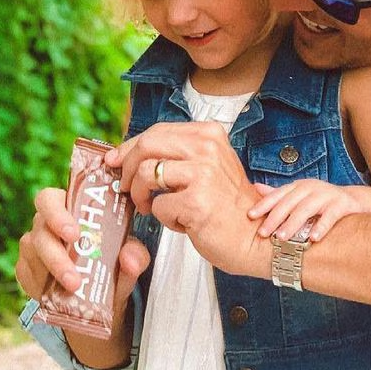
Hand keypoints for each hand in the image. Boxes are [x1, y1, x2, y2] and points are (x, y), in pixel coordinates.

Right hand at [15, 186, 149, 314]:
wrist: (101, 299)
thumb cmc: (114, 265)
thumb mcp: (130, 260)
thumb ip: (135, 255)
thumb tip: (130, 260)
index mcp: (69, 208)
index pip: (50, 199)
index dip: (57, 214)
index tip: (74, 234)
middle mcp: (46, 224)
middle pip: (39, 229)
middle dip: (55, 253)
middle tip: (74, 275)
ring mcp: (33, 247)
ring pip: (33, 254)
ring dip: (53, 273)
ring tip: (75, 288)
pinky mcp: (25, 269)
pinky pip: (26, 275)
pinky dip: (42, 285)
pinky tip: (58, 293)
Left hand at [105, 122, 267, 278]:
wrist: (255, 238)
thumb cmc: (226, 207)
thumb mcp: (207, 167)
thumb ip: (177, 155)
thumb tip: (125, 155)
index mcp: (209, 134)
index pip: (157, 131)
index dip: (130, 146)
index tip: (115, 160)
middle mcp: (207, 148)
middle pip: (147, 145)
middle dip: (126, 166)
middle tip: (123, 186)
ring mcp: (203, 174)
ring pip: (146, 173)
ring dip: (140, 195)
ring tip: (148, 208)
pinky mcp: (196, 202)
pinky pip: (157, 206)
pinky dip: (164, 218)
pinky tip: (182, 222)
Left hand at [247, 179, 360, 240]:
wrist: (354, 200)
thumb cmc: (322, 201)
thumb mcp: (300, 196)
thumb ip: (279, 194)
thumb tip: (256, 187)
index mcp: (298, 187)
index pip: (278, 195)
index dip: (264, 205)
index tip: (250, 216)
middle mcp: (310, 188)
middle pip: (289, 202)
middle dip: (274, 218)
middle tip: (263, 233)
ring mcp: (327, 195)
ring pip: (306, 208)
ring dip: (293, 223)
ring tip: (282, 238)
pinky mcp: (342, 204)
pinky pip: (330, 216)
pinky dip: (321, 226)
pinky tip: (313, 238)